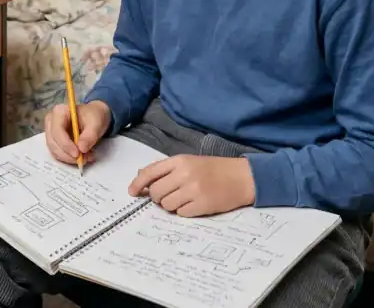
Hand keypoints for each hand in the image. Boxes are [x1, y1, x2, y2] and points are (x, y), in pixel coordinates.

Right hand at [44, 100, 111, 164]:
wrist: (94, 117)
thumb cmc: (93, 116)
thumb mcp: (96, 123)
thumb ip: (90, 136)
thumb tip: (81, 149)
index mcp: (59, 112)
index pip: (57, 131)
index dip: (66, 144)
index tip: (78, 154)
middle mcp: (51, 121)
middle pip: (53, 142)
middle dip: (67, 154)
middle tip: (83, 159)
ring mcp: (51, 132)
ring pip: (54, 150)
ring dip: (69, 158)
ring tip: (85, 157)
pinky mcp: (54, 141)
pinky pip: (57, 153)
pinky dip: (68, 158)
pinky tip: (81, 156)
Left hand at [128, 155, 255, 216]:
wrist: (241, 177)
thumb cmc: (213, 169)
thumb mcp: (189, 161)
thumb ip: (167, 169)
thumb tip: (142, 178)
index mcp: (180, 161)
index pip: (150, 172)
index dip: (138, 183)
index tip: (132, 192)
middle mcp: (184, 174)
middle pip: (156, 192)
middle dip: (158, 197)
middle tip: (169, 195)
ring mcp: (193, 190)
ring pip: (166, 205)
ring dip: (171, 205)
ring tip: (184, 199)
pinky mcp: (202, 205)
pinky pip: (180, 213)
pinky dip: (184, 211)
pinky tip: (193, 204)